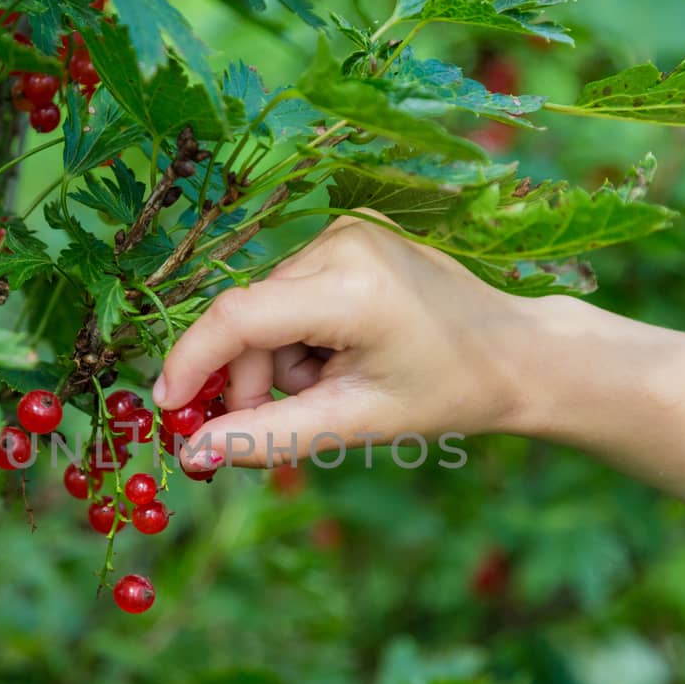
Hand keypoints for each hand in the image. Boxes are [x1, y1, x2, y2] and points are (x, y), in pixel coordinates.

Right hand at [153, 212, 552, 468]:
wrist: (516, 352)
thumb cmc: (448, 392)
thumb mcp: (356, 423)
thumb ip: (269, 437)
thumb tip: (195, 453)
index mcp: (351, 287)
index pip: (239, 317)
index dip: (193, 363)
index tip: (168, 409)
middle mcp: (341, 241)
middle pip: (249, 319)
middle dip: (255, 379)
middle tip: (291, 419)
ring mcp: (345, 230)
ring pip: (266, 309)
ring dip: (281, 360)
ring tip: (337, 383)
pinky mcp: (346, 234)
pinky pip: (290, 293)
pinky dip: (299, 336)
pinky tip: (342, 353)